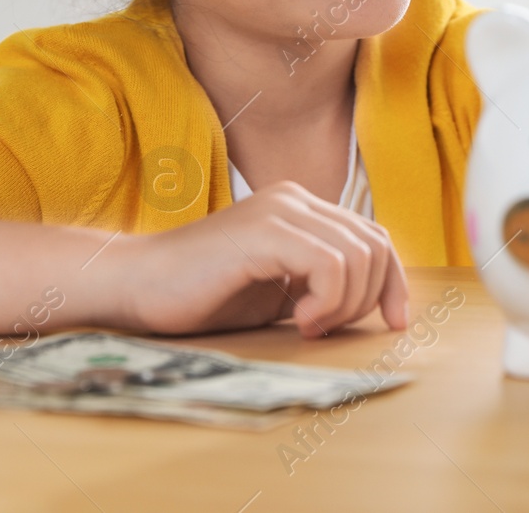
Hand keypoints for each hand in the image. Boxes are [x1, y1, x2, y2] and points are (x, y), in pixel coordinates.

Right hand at [113, 181, 408, 337]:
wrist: (136, 285)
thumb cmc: (199, 295)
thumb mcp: (275, 291)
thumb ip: (318, 286)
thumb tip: (374, 306)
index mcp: (300, 209)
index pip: (373, 237)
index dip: (392, 283)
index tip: (393, 324)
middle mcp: (295, 199)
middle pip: (375, 245)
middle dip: (369, 298)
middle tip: (325, 329)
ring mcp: (280, 210)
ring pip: (360, 254)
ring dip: (344, 304)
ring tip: (306, 325)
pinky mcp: (264, 231)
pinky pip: (331, 263)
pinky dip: (327, 301)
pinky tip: (297, 320)